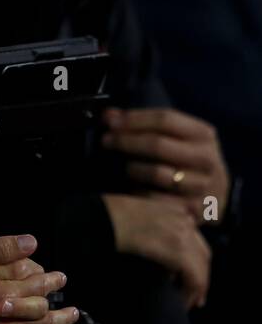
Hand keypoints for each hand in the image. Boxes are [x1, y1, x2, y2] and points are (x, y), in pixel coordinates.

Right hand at [101, 193, 210, 308]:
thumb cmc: (108, 215)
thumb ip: (149, 224)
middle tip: (196, 293)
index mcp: (174, 210)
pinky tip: (185, 301)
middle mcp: (184, 222)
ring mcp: (184, 237)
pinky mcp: (179, 253)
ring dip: (198, 287)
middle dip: (202, 274)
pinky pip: (195, 277)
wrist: (104, 218)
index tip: (189, 272)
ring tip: (190, 302)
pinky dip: (192, 291)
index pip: (194, 237)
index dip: (195, 258)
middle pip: (203, 254)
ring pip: (202, 267)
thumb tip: (150, 244)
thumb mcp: (135, 213)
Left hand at [102, 108, 229, 223]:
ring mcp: (201, 185)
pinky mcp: (193, 208)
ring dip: (132, 168)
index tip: (109, 121)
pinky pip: (156, 198)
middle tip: (105, 141)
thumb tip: (108, 115)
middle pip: (158, 145)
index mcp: (203, 134)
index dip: (133, 119)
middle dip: (125, 141)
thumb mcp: (176, 136)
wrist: (217, 194)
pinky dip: (139, 192)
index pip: (165, 119)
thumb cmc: (187, 158)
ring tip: (124, 166)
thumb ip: (144, 123)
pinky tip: (133, 189)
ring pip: (157, 173)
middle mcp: (206, 158)